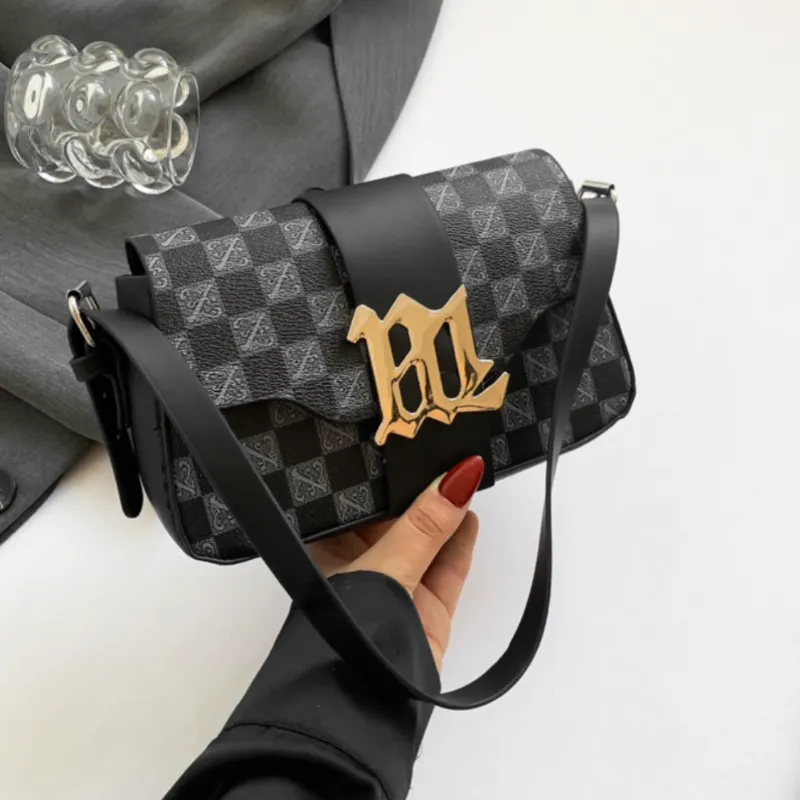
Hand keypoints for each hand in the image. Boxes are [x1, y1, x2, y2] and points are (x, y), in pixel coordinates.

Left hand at [309, 455, 483, 670]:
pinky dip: (461, 541)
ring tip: (465, 471)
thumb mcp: (386, 568)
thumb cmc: (346, 635)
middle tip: (446, 450)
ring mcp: (397, 589)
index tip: (412, 444)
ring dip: (446, 513)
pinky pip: (448, 567)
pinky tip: (470, 512)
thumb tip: (458, 477)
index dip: (386, 476)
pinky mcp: (427, 610)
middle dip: (422, 491)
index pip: (361, 503)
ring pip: (427, 541)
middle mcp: (362, 567)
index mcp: (329, 552)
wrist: (364, 708)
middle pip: (398, 520)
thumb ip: (424, 525)